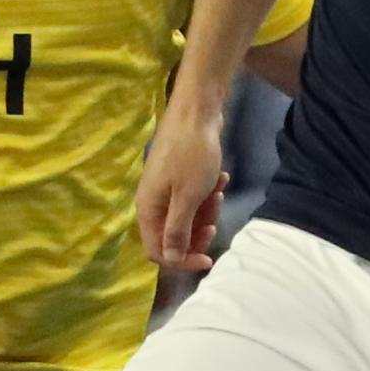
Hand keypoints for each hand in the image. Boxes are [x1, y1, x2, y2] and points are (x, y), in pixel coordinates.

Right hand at [133, 112, 229, 273]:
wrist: (197, 111)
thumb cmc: (191, 155)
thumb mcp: (188, 198)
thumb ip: (177, 230)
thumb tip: (170, 258)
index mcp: (148, 210)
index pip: (159, 252)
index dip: (182, 260)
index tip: (208, 258)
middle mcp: (153, 203)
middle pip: (174, 237)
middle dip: (198, 232)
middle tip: (215, 219)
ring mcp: (165, 189)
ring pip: (187, 217)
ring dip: (207, 210)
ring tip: (219, 189)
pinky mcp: (178, 177)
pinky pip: (193, 198)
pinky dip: (208, 193)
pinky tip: (220, 177)